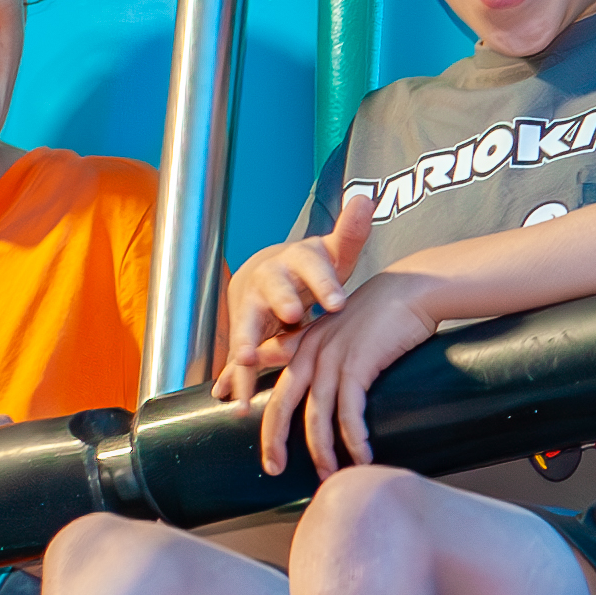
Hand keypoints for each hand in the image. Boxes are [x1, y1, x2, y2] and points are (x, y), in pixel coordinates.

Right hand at [215, 191, 370, 391]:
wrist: (269, 275)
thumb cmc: (310, 267)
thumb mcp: (333, 250)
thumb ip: (350, 231)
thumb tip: (364, 197)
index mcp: (296, 261)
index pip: (313, 266)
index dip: (324, 283)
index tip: (339, 301)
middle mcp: (269, 280)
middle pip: (274, 290)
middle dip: (280, 302)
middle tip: (290, 316)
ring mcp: (250, 308)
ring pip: (248, 325)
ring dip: (246, 342)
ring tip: (246, 360)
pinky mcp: (243, 334)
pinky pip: (238, 357)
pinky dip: (234, 377)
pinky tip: (231, 397)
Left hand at [252, 261, 445, 477]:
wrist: (412, 289)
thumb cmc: (380, 311)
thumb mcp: (339, 326)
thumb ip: (317, 346)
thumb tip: (301, 364)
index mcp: (302, 341)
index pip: (265, 369)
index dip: (242, 389)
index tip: (222, 399)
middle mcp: (309, 350)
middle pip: (281, 403)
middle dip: (274, 440)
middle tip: (274, 468)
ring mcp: (332, 358)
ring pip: (317, 415)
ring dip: (323, 450)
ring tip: (329, 473)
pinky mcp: (358, 365)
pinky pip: (349, 411)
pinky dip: (354, 437)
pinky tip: (362, 454)